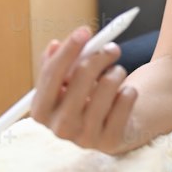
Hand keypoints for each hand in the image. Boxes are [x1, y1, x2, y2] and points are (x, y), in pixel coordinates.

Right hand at [28, 26, 138, 154]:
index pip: (51, 74)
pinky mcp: (110, 141)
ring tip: (117, 75)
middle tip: (112, 47)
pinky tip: (125, 96)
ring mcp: (84, 138)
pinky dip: (129, 90)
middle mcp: (59, 128)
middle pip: (79, 77)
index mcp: (42, 110)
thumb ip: (59, 63)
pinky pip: (126, 100)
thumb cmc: (87, 96)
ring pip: (107, 85)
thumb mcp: (69, 80)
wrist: (114, 126)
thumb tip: (53, 45)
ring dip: (117, 72)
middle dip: (99, 56)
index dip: (68, 50)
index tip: (85, 31)